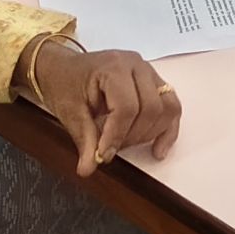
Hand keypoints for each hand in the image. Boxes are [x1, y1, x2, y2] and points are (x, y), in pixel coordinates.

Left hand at [19, 37, 182, 176]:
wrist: (63, 68)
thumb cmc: (64, 83)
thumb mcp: (69, 112)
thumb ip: (84, 139)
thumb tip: (89, 168)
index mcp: (113, 67)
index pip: (127, 107)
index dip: (116, 135)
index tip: (103, 155)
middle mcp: (136, 65)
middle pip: (151, 108)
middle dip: (132, 136)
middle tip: (111, 149)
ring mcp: (148, 72)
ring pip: (167, 107)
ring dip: (150, 133)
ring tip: (126, 143)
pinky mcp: (154, 82)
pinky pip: (172, 106)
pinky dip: (168, 130)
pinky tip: (158, 149)